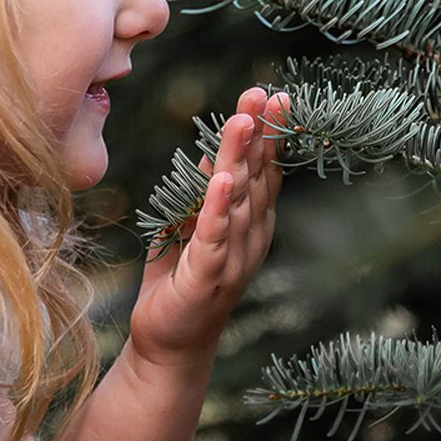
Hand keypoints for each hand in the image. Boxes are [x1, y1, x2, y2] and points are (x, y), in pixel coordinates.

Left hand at [128, 86, 288, 366]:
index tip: (273, 95)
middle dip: (261, 133)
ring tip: (243, 120)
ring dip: (241, 158)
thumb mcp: (190, 229)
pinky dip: (217, 207)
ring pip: (238, 199)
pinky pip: (213, 236)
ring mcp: (232, 257)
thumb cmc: (179, 286)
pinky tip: (221, 178)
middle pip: (258, 176)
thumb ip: (203, 197)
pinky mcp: (207, 276)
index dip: (269, 134)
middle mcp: (250, 238)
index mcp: (250, 224)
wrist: (168, 347)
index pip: (265, 171)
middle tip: (265, 93)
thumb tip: (213, 159)